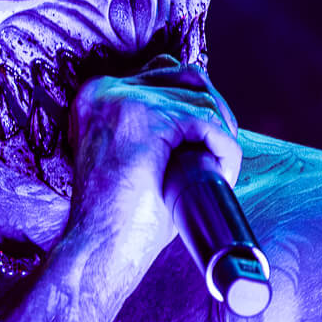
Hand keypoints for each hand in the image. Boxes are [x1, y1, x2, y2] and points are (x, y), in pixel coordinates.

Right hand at [66, 56, 239, 270]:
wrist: (96, 250)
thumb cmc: (117, 217)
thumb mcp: (132, 159)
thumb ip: (156, 129)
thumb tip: (202, 113)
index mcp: (97, 97)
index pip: (162, 71)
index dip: (196, 103)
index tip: (207, 137)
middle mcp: (105, 90)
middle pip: (186, 76)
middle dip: (215, 112)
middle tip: (221, 151)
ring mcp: (124, 100)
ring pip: (201, 98)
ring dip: (222, 135)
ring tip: (218, 171)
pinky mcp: (147, 119)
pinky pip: (207, 121)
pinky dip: (225, 148)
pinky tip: (222, 173)